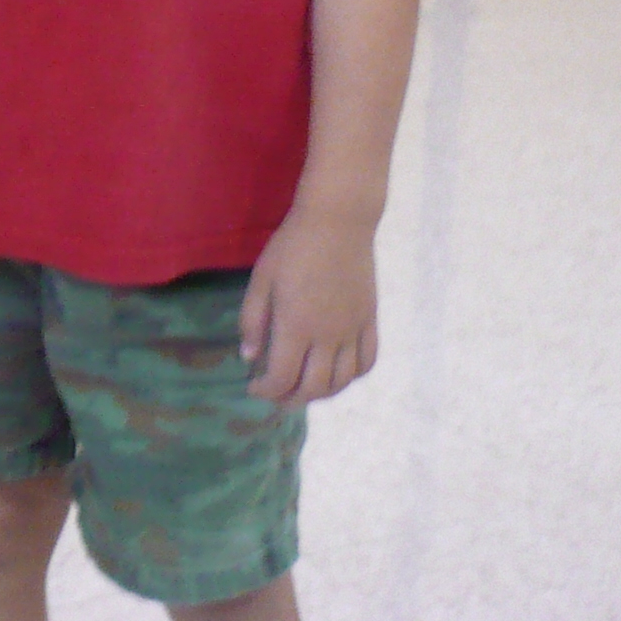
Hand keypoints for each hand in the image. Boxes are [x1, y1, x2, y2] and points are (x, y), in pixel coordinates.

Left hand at [239, 203, 379, 405]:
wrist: (337, 222)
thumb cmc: (292, 247)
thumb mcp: (261, 280)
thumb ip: (253, 320)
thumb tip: (250, 358)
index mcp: (295, 326)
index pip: (282, 377)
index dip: (266, 390)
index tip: (254, 387)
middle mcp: (328, 336)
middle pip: (313, 387)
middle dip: (291, 399)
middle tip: (276, 395)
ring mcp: (353, 330)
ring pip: (342, 381)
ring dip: (322, 393)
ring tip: (304, 388)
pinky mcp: (370, 321)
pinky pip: (367, 361)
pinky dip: (353, 376)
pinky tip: (338, 373)